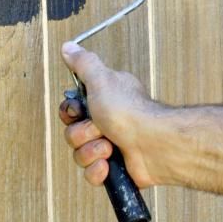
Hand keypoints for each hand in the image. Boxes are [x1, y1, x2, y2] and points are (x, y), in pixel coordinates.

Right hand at [59, 41, 169, 188]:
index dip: (71, 113)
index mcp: (103, 100)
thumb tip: (68, 47)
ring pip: (79, 155)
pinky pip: (91, 174)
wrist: (154, 145)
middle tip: (101, 128)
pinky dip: (98, 171)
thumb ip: (83, 63)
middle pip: (72, 133)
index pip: (71, 110)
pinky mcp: (115, 170)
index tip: (80, 111)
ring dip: (91, 151)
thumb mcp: (101, 79)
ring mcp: (111, 147)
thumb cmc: (130, 111)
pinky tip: (109, 165)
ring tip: (110, 147)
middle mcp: (106, 122)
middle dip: (83, 134)